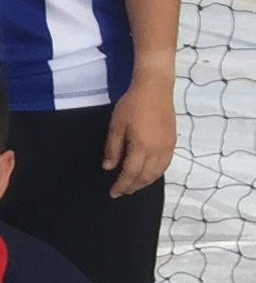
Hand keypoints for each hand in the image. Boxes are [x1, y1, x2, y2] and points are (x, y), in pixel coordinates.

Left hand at [104, 75, 174, 197]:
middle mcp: (157, 150)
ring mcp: (168, 147)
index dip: (122, 185)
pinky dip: (156, 173)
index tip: (113, 193)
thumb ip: (113, 149)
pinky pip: (165, 164)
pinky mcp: (173, 142)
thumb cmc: (131, 105)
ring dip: (145, 182)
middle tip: (122, 192)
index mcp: (141, 147)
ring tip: (134, 186)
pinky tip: (149, 174)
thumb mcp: (116, 126)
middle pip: (146, 176)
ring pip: (158, 172)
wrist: (155, 89)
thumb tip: (109, 168)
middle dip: (133, 186)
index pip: (131, 173)